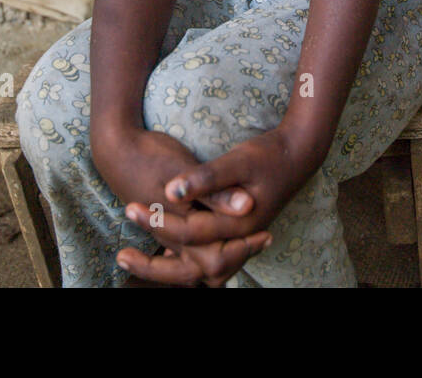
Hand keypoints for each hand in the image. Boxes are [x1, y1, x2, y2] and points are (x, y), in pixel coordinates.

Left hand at [115, 128, 313, 286]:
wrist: (299, 153)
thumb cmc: (269, 154)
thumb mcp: (238, 160)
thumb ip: (207, 178)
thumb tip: (173, 190)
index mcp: (239, 224)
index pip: (190, 231)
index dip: (157, 220)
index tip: (130, 207)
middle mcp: (238, 239)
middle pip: (193, 267)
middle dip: (156, 266)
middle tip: (122, 255)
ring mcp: (237, 240)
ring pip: (199, 269)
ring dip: (168, 268)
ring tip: (134, 261)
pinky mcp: (233, 233)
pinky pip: (204, 258)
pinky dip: (181, 259)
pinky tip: (160, 253)